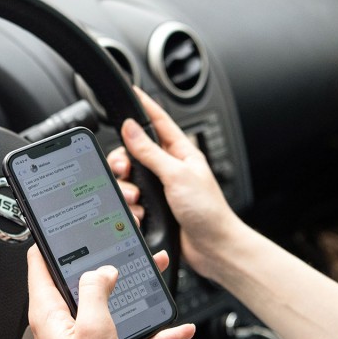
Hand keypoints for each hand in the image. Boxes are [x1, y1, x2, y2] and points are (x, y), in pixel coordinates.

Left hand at [26, 246, 194, 338]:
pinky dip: (149, 331)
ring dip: (134, 293)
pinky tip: (174, 329)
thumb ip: (97, 291)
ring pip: (108, 305)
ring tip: (157, 276)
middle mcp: (60, 324)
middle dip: (107, 262)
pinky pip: (126, 335)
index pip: (40, 263)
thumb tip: (103, 269)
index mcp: (48, 312)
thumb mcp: (94, 328)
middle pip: (82, 281)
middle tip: (125, 246)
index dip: (53, 240)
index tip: (66, 223)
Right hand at [113, 89, 243, 278]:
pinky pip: (132, 202)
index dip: (144, 106)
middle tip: (124, 169)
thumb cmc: (208, 211)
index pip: (158, 121)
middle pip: (134, 152)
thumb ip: (151, 151)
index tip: (131, 91)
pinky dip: (131, 208)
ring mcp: (161, 189)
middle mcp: (169, 168)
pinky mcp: (155, 208)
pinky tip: (139, 214)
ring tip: (137, 198)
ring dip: (127, 189)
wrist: (213, 248)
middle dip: (124, 161)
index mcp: (181, 152)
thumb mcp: (177, 175)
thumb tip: (131, 128)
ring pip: (129, 179)